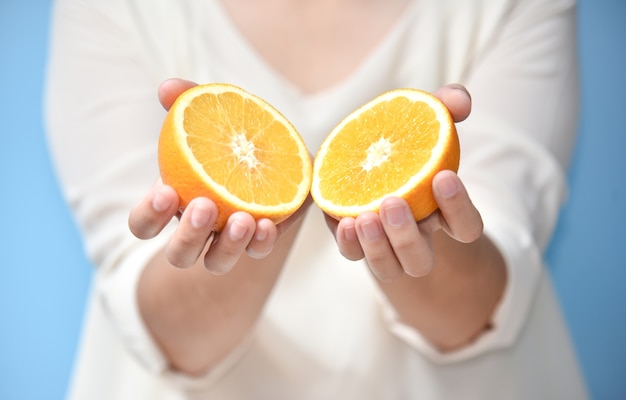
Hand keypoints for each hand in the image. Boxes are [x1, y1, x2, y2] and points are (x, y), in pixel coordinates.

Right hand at [128, 79, 308, 273]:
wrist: (275, 150)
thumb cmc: (231, 134)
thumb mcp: (213, 114)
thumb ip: (190, 101)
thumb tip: (168, 88)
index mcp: (176, 203)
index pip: (144, 224)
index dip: (149, 215)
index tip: (166, 190)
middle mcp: (198, 229)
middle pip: (178, 254)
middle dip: (188, 235)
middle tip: (205, 205)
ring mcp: (229, 239)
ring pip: (215, 263)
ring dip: (226, 246)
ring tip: (243, 218)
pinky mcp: (260, 238)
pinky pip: (257, 252)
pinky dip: (261, 242)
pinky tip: (267, 223)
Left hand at [325, 84, 482, 281]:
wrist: (371, 156)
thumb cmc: (408, 141)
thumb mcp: (427, 118)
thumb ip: (447, 106)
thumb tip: (459, 100)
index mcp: (443, 214)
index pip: (467, 227)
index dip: (460, 208)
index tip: (443, 175)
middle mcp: (417, 237)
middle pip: (421, 260)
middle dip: (408, 235)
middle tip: (393, 201)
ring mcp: (384, 245)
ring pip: (388, 267)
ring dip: (376, 246)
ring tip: (363, 215)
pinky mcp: (355, 241)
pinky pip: (353, 255)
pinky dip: (348, 243)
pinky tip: (341, 219)